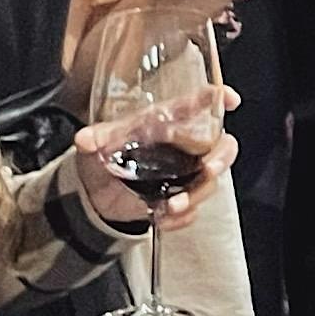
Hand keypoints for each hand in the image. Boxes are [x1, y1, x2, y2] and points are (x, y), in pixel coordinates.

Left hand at [74, 102, 238, 231]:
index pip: (194, 107)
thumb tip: (85, 140)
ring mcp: (186, 175)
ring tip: (171, 205)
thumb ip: (95, 138)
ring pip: (211, 183)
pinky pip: (194, 210)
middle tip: (208, 169)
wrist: (94, 195)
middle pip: (222, 146)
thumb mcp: (95, 145)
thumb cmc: (101, 158)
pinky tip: (162, 217)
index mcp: (165, 124)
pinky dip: (180, 217)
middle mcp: (183, 148)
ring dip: (195, 195)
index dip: (217, 99)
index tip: (230, 98)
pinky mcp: (181, 200)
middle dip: (221, 158)